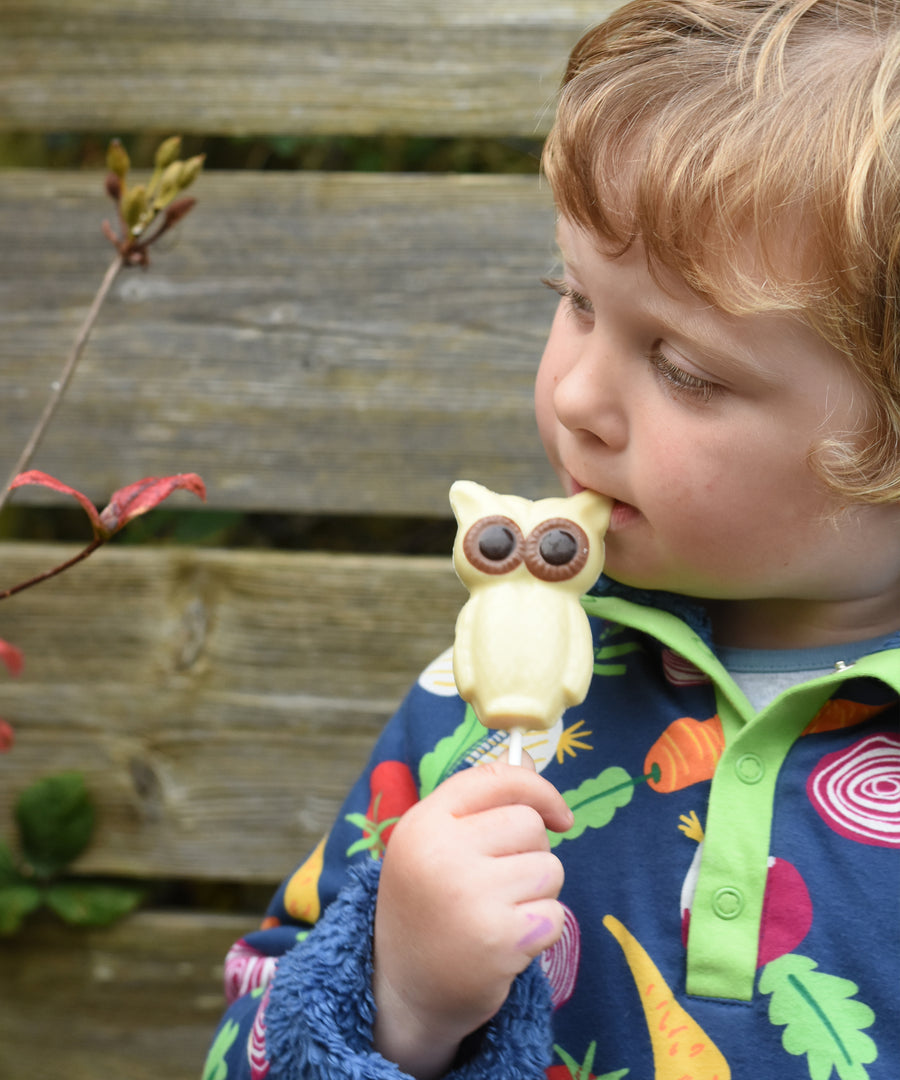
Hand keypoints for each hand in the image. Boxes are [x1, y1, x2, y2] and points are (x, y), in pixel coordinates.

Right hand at [372, 755, 572, 1078]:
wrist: (403, 991)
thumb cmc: (427, 906)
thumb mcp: (436, 844)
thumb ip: (479, 803)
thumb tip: (529, 759)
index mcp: (424, 822)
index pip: (495, 779)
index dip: (538, 788)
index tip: (558, 814)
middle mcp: (442, 852)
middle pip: (529, 824)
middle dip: (531, 852)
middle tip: (499, 884)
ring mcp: (470, 895)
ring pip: (549, 868)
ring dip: (537, 893)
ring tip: (499, 913)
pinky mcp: (499, 938)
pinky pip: (555, 914)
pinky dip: (542, 930)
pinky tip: (507, 943)